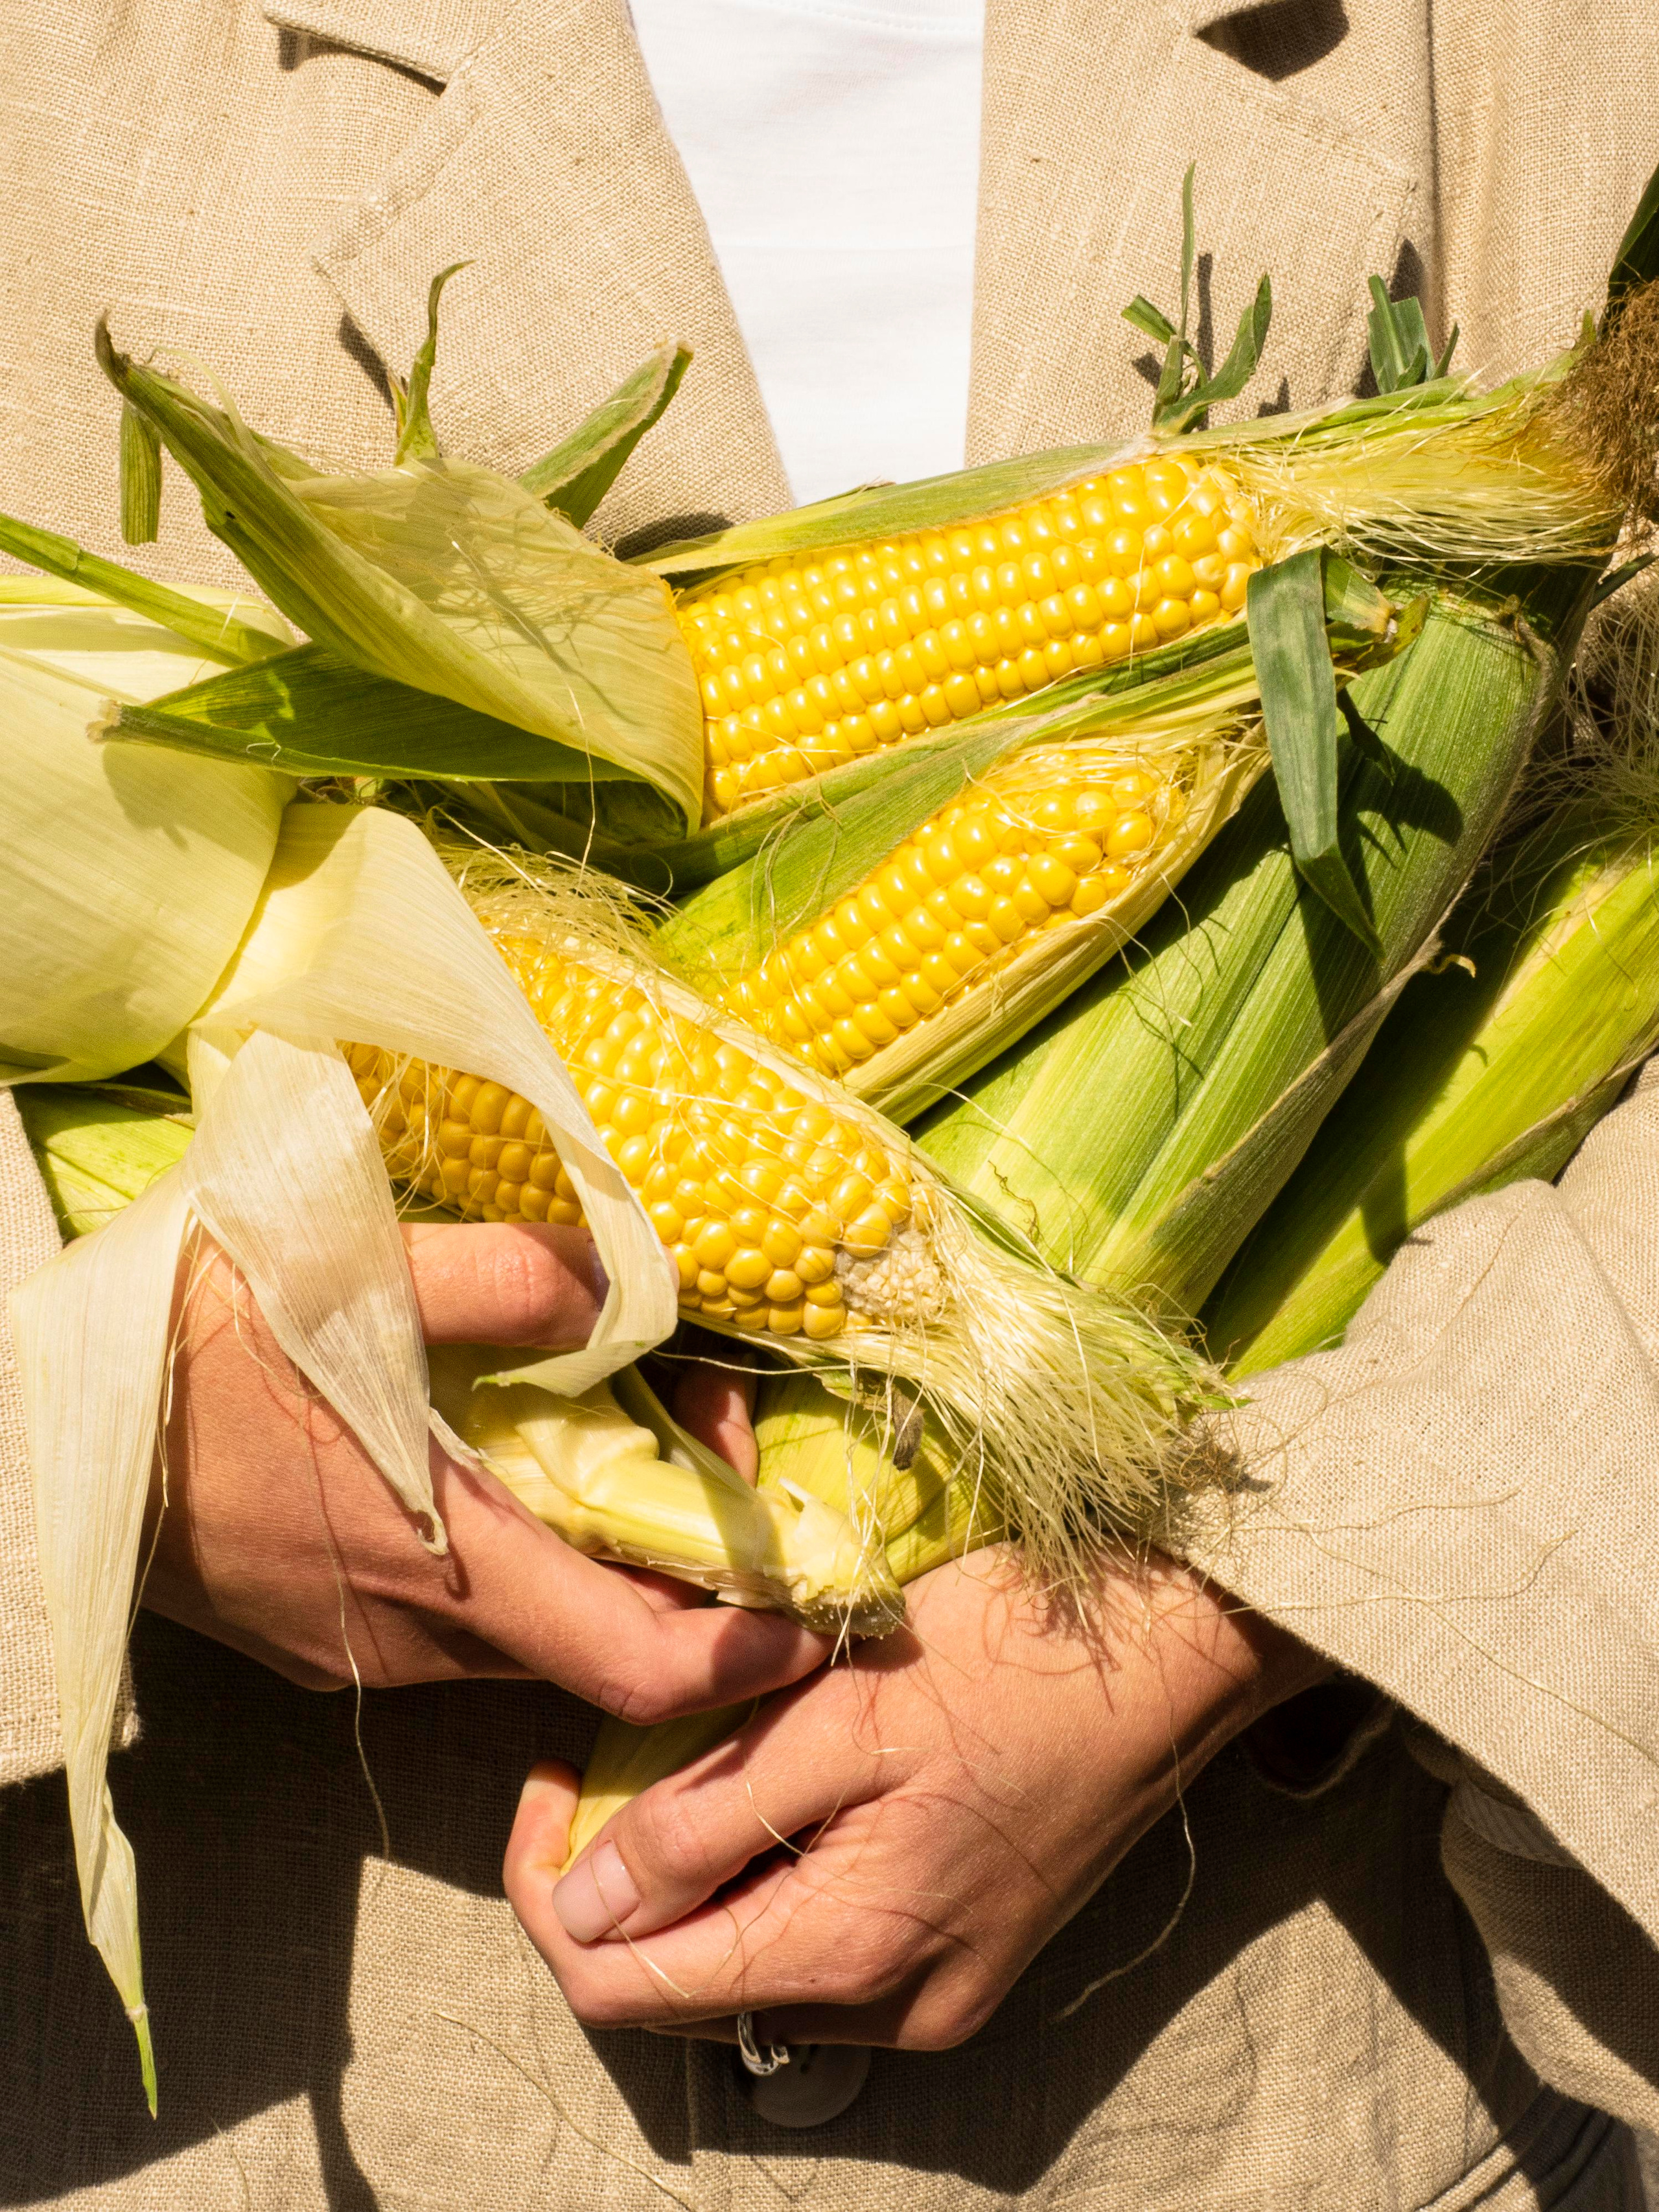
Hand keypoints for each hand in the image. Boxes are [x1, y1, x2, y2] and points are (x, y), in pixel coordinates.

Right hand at [144, 1221, 827, 1709]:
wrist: (38, 1415)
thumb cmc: (195, 1338)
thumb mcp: (357, 1271)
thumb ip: (512, 1279)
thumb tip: (632, 1272)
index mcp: (451, 1563)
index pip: (643, 1666)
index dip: (748, 1651)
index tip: (813, 1597)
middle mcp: (416, 1637)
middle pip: (598, 1645)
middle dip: (682, 1563)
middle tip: (707, 1436)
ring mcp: (358, 1651)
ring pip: (526, 1632)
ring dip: (593, 1557)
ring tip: (609, 1432)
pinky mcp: (314, 1640)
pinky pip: (452, 1624)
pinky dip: (512, 1566)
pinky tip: (493, 1472)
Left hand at [504, 1548, 1326, 2049]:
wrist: (1174, 1650)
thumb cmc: (1010, 1656)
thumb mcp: (841, 1713)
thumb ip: (704, 1822)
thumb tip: (581, 1914)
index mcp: (847, 1953)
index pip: (624, 1990)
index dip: (551, 1890)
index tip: (554, 1770)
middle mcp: (888, 2011)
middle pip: (682, 1990)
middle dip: (618, 1883)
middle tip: (614, 1750)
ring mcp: (936, 1992)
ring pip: (749, 1971)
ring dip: (694, 1881)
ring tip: (697, 1758)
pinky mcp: (967, 1956)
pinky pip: (822, 1953)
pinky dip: (770, 1882)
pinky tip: (783, 1788)